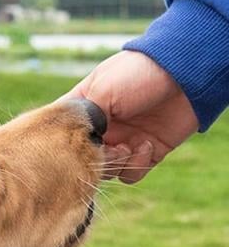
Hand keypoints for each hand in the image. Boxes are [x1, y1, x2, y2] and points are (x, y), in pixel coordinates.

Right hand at [63, 50, 198, 182]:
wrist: (186, 72)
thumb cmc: (138, 74)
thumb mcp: (101, 91)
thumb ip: (82, 122)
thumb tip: (75, 150)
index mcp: (84, 111)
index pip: (61, 136)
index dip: (61, 147)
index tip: (69, 149)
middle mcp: (100, 130)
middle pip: (82, 161)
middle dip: (91, 162)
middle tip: (104, 150)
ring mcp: (123, 143)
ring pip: (105, 173)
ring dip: (116, 163)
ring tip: (129, 146)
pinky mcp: (145, 153)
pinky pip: (131, 175)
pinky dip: (136, 165)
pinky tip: (147, 145)